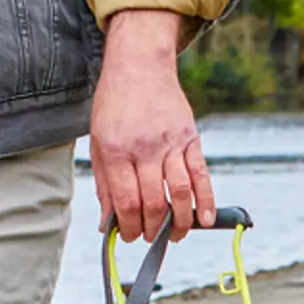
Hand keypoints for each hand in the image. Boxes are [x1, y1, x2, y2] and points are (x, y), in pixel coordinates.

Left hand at [89, 9, 216, 241]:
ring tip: (174, 236)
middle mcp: (144, 148)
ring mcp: (171, 142)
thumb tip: (107, 223)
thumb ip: (103, 184)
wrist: (139, 65)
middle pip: (152, 201)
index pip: (126, 201)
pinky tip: (206, 219)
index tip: (128, 236)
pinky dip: (206, 199)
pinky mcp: (190, 138)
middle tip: (148, 238)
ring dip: (178, 221)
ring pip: (179, 192)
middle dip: (150, 228)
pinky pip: (201, 174)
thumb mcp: (97, 142)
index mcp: (116, 150)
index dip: (128, 227)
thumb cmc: (113, 105)